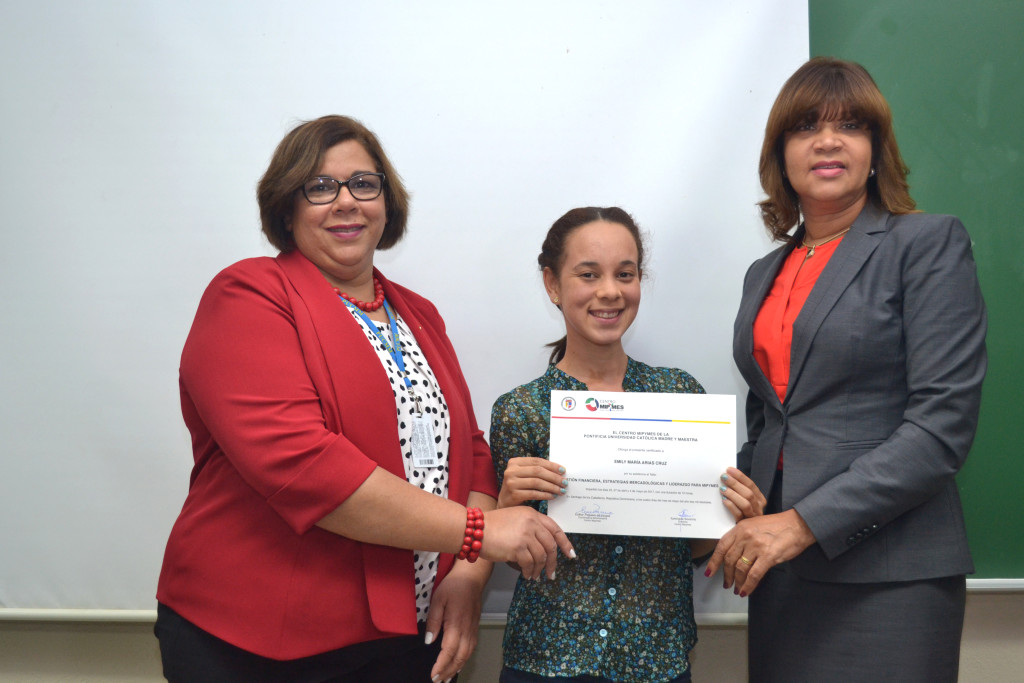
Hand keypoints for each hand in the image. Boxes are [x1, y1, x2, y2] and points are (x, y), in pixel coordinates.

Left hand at [424, 565, 487, 682]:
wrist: (472, 578)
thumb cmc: (453, 587)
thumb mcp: (438, 600)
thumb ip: (433, 621)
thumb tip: (429, 641)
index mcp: (456, 624)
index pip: (449, 651)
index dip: (441, 665)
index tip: (433, 675)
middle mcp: (467, 630)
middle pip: (459, 657)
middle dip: (448, 671)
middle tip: (437, 681)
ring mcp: (473, 630)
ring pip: (467, 655)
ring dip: (457, 668)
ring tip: (446, 679)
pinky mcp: (475, 628)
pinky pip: (471, 649)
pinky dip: (464, 660)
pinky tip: (458, 665)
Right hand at [481, 506, 574, 579]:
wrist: (474, 529)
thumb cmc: (491, 526)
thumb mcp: (514, 518)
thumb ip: (530, 527)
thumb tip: (543, 546)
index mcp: (532, 514)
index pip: (555, 529)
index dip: (565, 543)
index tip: (570, 555)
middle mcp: (531, 523)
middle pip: (551, 546)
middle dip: (553, 562)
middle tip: (551, 574)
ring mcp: (525, 535)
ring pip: (541, 557)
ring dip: (539, 570)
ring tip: (535, 576)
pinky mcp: (517, 547)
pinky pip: (530, 564)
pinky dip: (529, 572)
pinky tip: (527, 575)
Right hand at [497, 457, 566, 508]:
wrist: (504, 502)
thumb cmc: (518, 487)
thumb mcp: (523, 475)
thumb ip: (536, 470)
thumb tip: (559, 471)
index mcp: (514, 462)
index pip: (537, 461)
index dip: (551, 465)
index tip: (563, 470)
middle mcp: (511, 471)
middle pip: (538, 471)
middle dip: (554, 477)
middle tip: (564, 482)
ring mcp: (511, 483)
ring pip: (537, 482)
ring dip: (552, 487)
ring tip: (561, 490)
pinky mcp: (513, 494)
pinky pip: (534, 494)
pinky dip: (545, 495)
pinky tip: (552, 496)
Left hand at [705, 509, 815, 596]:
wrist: (798, 525)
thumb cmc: (777, 526)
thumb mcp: (754, 525)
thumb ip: (742, 537)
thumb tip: (733, 555)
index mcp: (740, 528)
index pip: (721, 546)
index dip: (714, 562)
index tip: (709, 572)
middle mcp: (745, 536)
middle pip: (729, 560)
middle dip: (726, 575)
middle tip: (727, 584)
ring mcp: (756, 546)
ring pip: (740, 569)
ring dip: (737, 582)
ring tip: (737, 589)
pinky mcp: (768, 556)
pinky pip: (753, 575)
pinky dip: (748, 585)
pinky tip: (746, 591)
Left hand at [719, 467, 765, 520]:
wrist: (744, 532)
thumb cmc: (742, 511)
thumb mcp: (744, 499)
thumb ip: (740, 490)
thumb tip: (728, 475)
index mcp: (760, 499)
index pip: (751, 485)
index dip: (740, 476)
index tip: (729, 470)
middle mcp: (758, 508)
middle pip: (748, 493)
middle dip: (735, 484)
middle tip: (724, 477)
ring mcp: (752, 517)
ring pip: (745, 504)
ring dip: (733, 494)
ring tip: (722, 489)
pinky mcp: (744, 524)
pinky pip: (738, 515)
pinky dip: (731, 506)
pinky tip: (724, 500)